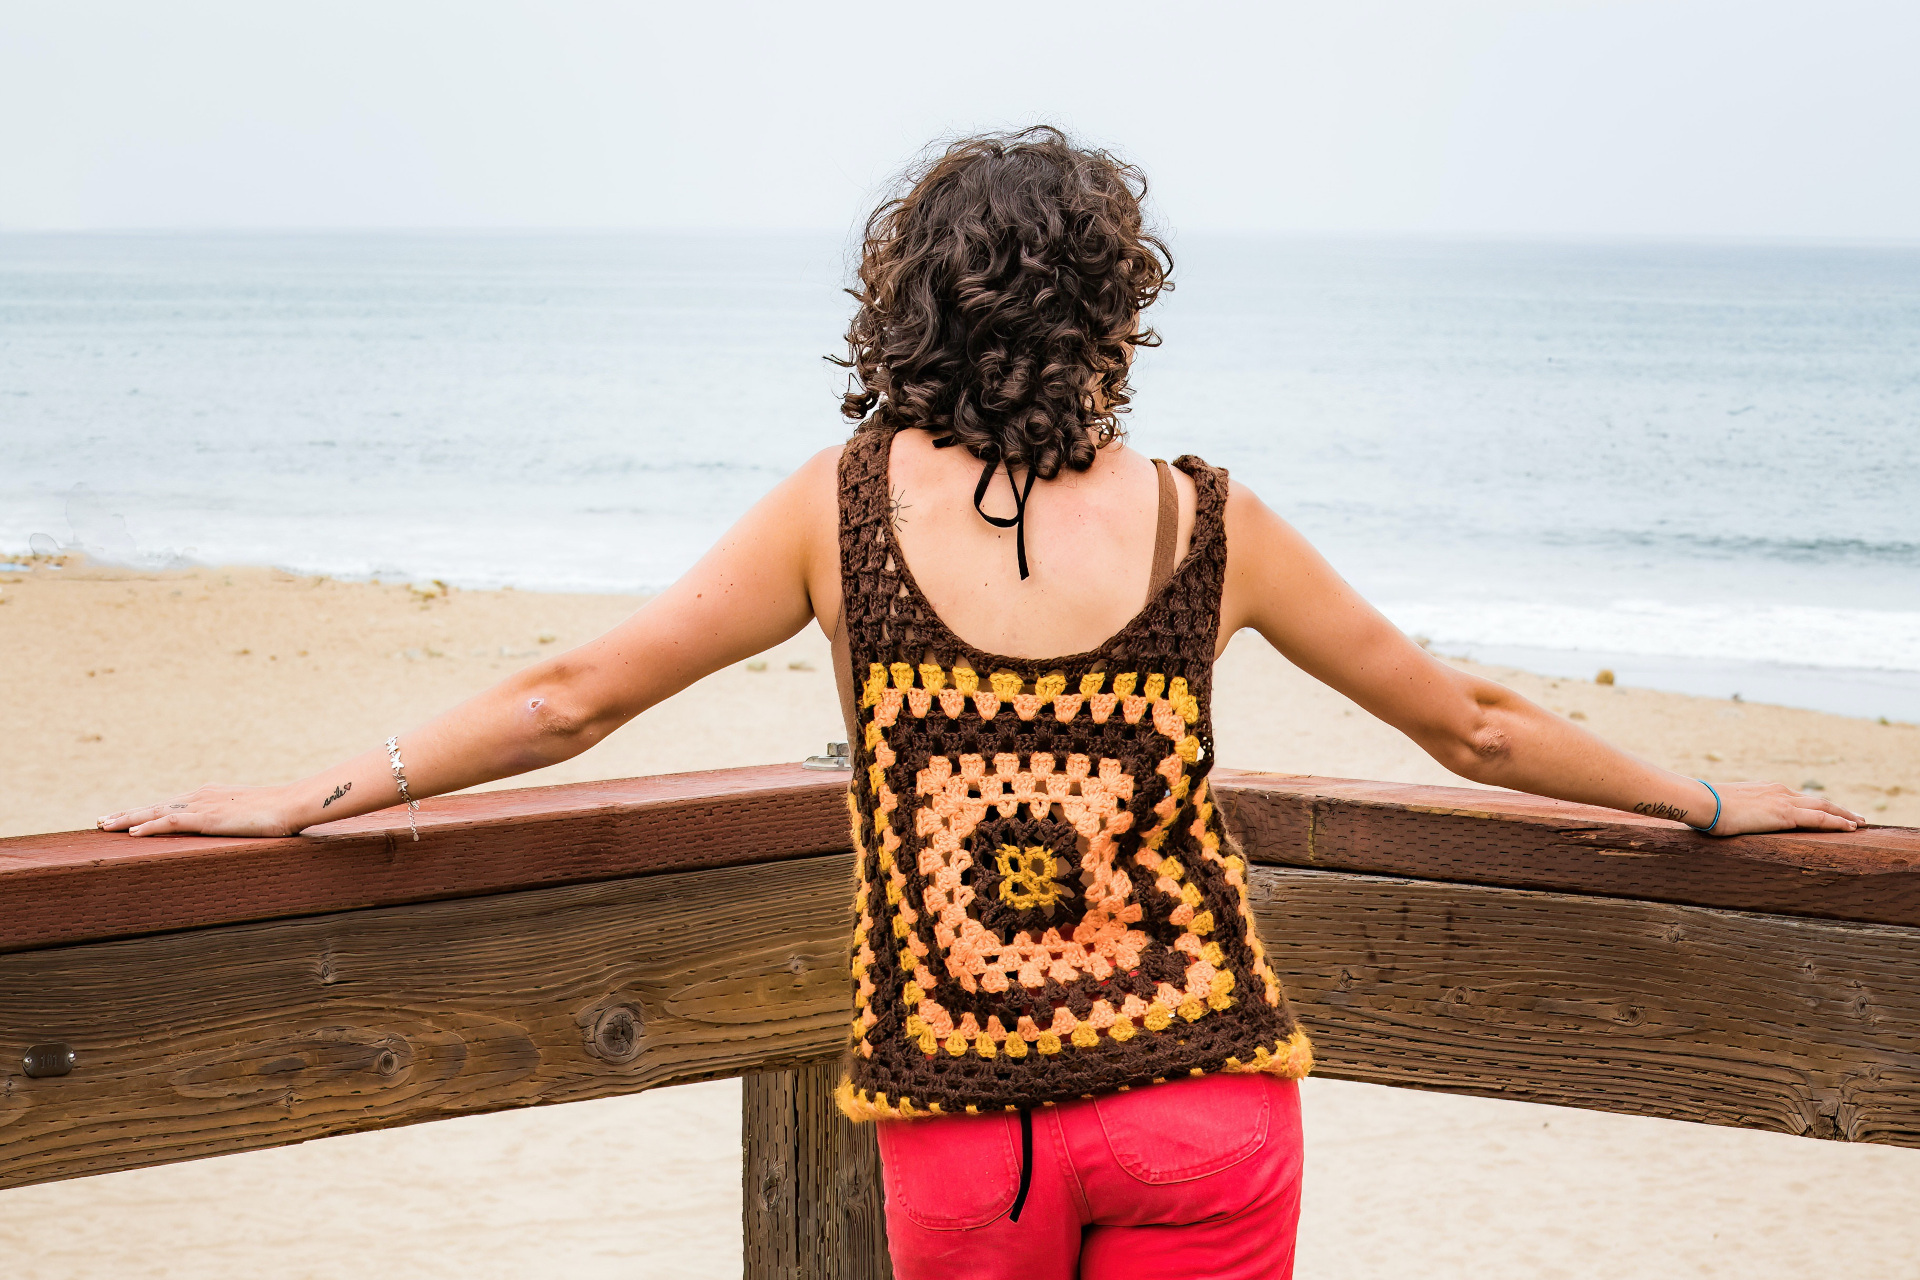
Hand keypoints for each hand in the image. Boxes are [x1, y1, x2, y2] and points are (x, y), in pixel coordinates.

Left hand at [98, 784, 297, 837]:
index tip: (124, 816)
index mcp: (209, 795)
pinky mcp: (208, 818)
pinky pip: (172, 822)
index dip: (144, 810)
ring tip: (105, 825)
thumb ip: (233, 819)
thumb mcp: (249, 814)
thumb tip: (231, 828)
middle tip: (101, 820)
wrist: (293, 803)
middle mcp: (200, 796)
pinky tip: (134, 832)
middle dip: (127, 813)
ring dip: (128, 818)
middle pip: (155, 805)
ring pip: (156, 811)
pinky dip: (151, 826)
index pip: (169, 804)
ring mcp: (203, 805)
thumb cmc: (278, 812)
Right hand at [1705, 780, 1863, 835]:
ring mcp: (1783, 800)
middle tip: (1854, 817)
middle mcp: (1778, 791)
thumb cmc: (1706, 807)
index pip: (1797, 798)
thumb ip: (1735, 813)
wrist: (1703, 801)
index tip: (1827, 811)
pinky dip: (1837, 821)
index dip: (1815, 805)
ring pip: (1823, 807)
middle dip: (1837, 808)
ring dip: (1844, 814)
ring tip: (1859, 823)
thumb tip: (1726, 824)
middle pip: (1816, 800)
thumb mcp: (1725, 809)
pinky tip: (1851, 827)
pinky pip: (1819, 817)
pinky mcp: (1784, 814)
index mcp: (1765, 790)